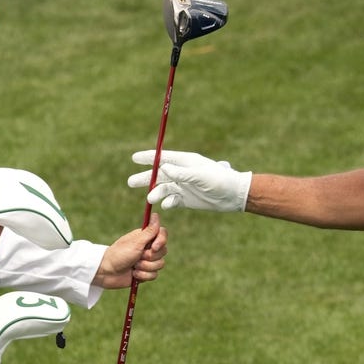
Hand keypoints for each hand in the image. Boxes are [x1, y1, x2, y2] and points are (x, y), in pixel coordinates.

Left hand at [92, 213, 168, 288]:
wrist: (107, 273)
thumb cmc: (119, 255)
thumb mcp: (136, 242)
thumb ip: (149, 231)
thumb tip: (156, 214)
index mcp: (145, 237)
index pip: (163, 234)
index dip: (161, 241)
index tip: (153, 247)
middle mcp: (148, 248)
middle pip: (163, 251)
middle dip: (150, 257)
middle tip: (137, 257)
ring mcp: (147, 261)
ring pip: (160, 264)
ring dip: (145, 267)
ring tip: (134, 266)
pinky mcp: (146, 272)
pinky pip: (154, 275)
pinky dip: (143, 275)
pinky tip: (134, 274)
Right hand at [128, 150, 250, 211]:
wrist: (233, 196)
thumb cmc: (219, 180)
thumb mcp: (200, 175)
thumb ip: (181, 173)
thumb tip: (162, 167)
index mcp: (185, 162)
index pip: (162, 158)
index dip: (148, 158)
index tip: (134, 158)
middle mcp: (181, 173)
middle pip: (158, 174)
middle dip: (145, 178)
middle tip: (130, 182)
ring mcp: (183, 186)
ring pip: (163, 189)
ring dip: (155, 193)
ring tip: (150, 198)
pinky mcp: (185, 199)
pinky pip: (171, 201)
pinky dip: (167, 203)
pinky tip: (168, 205)